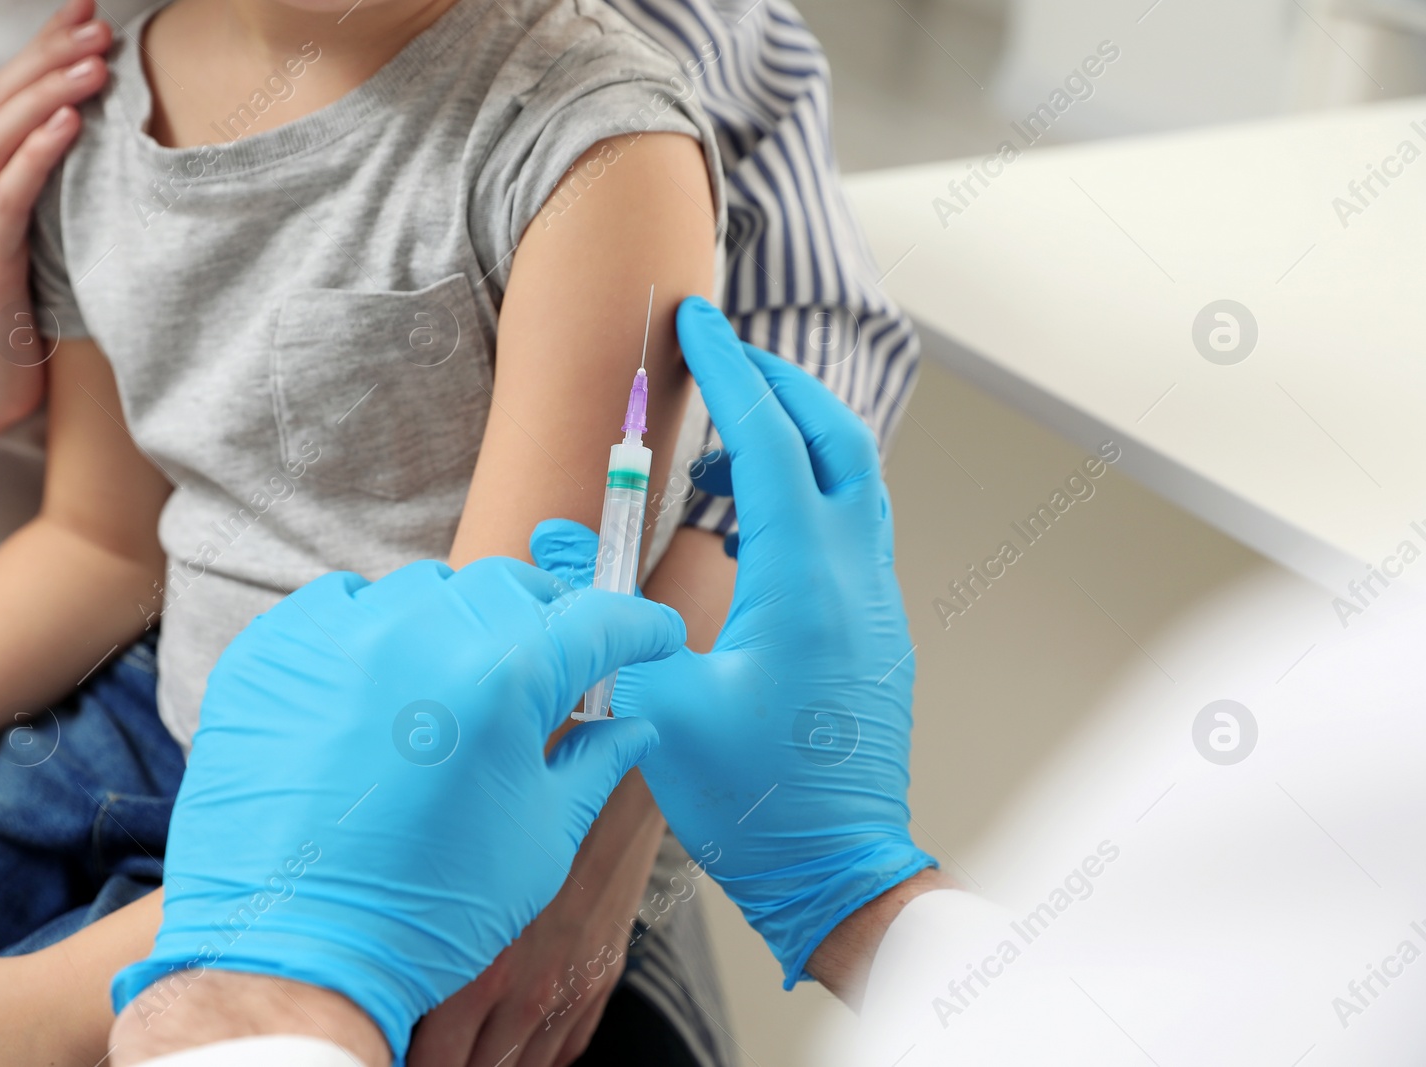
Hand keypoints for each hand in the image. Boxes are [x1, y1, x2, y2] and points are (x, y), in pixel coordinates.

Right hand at [0, 0, 111, 426]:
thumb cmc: (22, 304)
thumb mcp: (41, 231)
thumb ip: (56, 185)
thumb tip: (109, 137)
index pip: (6, 93)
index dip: (43, 48)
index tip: (87, 12)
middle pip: (0, 103)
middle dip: (50, 58)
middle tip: (98, 26)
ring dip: (49, 95)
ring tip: (94, 64)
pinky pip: (7, 199)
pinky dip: (36, 156)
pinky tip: (70, 126)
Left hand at [112, 559, 685, 1059]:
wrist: (296, 957)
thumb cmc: (427, 909)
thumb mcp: (542, 839)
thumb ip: (594, 762)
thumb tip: (631, 725)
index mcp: (504, 677)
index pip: (596, 619)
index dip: (636, 626)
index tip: (650, 635)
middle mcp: (422, 632)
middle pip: (510, 590)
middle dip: (545, 621)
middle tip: (551, 666)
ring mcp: (339, 633)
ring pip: (425, 589)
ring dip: (456, 624)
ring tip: (454, 688)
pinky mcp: (274, 649)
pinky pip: (341, 606)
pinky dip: (373, 631)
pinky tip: (379, 686)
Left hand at [408, 773, 664, 1066]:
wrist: (609, 800)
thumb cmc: (513, 823)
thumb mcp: (454, 878)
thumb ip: (425, 942)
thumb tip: (385, 990)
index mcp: (481, 973)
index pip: (436, 1062)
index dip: (413, 1061)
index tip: (398, 1049)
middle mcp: (530, 993)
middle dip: (449, 1061)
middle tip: (426, 1046)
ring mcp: (571, 993)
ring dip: (492, 1062)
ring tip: (464, 1048)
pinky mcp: (600, 982)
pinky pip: (564, 1050)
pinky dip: (535, 1055)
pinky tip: (511, 1043)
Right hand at [530, 296, 935, 987]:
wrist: (835, 868)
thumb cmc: (758, 800)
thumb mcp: (662, 710)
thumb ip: (607, 625)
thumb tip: (556, 558)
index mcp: (805, 583)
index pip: (773, 443)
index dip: (732, 373)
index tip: (699, 322)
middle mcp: (855, 578)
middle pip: (836, 438)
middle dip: (780, 382)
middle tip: (725, 353)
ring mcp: (874, 603)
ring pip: (853, 480)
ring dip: (796, 437)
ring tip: (723, 447)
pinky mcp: (873, 629)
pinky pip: (850, 527)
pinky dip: (807, 492)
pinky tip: (751, 521)